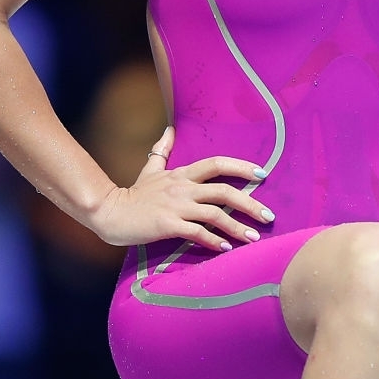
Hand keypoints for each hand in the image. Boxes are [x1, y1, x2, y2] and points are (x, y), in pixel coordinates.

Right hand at [89, 127, 275, 251]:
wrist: (109, 213)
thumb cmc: (133, 195)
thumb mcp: (149, 169)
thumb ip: (162, 151)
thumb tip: (170, 129)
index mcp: (181, 174)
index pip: (217, 164)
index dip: (241, 167)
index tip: (262, 174)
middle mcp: (182, 188)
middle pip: (224, 191)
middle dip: (250, 203)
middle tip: (269, 216)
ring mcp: (175, 206)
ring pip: (215, 214)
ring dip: (237, 227)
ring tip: (254, 238)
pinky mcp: (167, 225)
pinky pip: (196, 233)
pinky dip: (214, 241)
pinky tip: (227, 249)